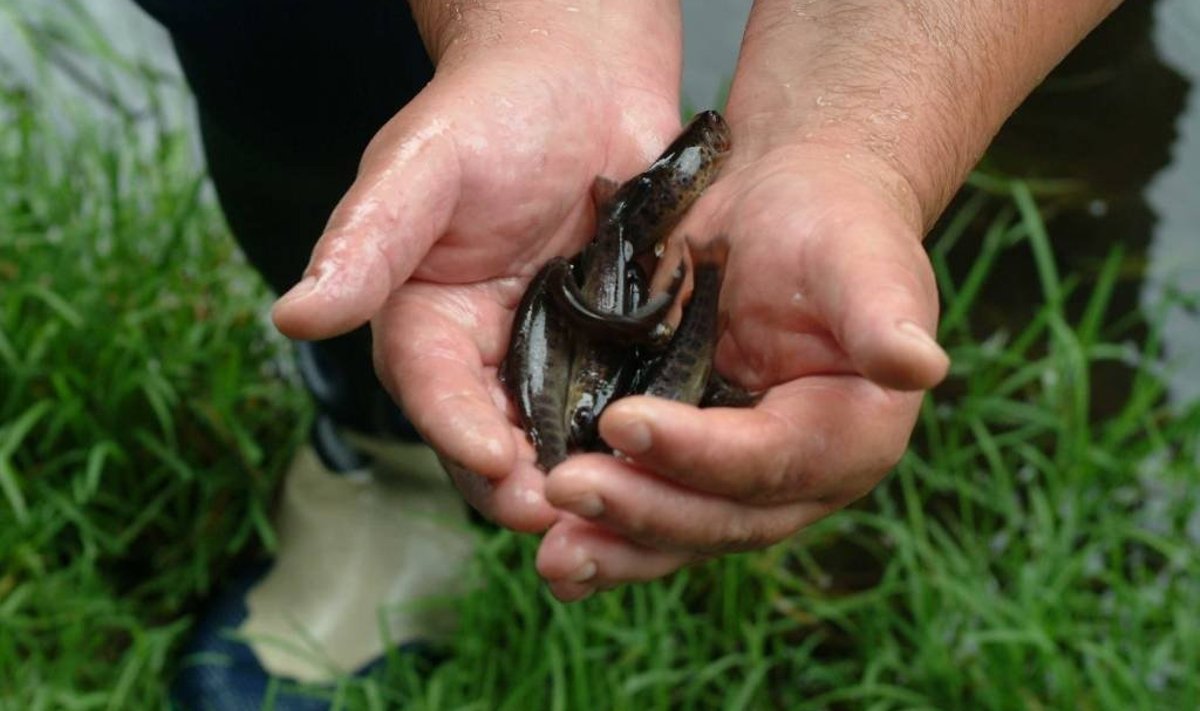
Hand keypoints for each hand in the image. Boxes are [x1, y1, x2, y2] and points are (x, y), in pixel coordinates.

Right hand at [271, 2, 683, 532]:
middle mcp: (488, 357)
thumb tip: (295, 313)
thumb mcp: (422, 168)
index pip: (432, 391)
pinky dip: (648, 436)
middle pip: (495, 441)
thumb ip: (367, 241)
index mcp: (426, 324)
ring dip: (588, 476)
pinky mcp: (623, 352)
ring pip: (565, 440)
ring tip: (621, 499)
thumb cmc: (489, 111)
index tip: (492, 460)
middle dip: (522, 481)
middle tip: (560, 507)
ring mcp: (561, 360)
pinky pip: (633, 405)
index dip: (457, 431)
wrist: (581, 80)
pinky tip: (676, 456)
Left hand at [535, 141, 948, 598]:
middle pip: (719, 517)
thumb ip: (884, 315)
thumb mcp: (861, 256)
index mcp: (851, 435)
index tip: (621, 422)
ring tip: (549, 557)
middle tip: (563, 492)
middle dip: (640, 510)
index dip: (699, 452)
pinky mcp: (692, 464)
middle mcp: (800, 476)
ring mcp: (741, 478)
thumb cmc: (833, 222)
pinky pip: (650, 504)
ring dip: (613, 546)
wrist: (788, 206)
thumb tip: (922, 364)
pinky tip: (549, 542)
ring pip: (679, 530)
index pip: (770, 461)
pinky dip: (604, 530)